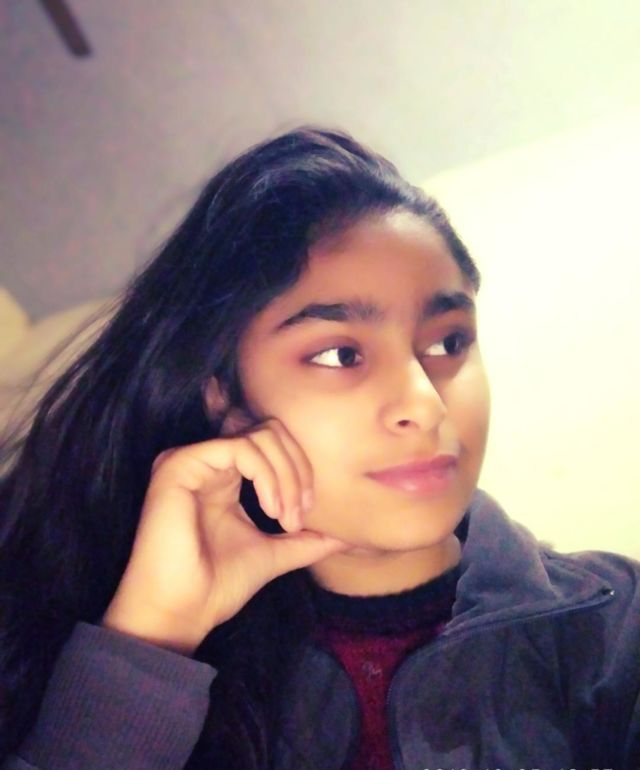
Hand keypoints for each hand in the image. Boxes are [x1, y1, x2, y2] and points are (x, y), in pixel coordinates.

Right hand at [102, 418, 349, 654]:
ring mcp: (191, 460)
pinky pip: (239, 447)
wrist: (183, 612)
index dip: (301, 469)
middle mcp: (207, 462)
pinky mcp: (180, 464)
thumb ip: (307, 539)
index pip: (274, 444)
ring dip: (286, 475)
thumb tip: (349, 535)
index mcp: (225, 476)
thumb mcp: (274, 553)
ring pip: (259, 435)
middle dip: (298, 468)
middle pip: (271, 431)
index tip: (309, 512)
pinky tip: (271, 508)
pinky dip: (266, 474)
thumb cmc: (218, 585)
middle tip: (300, 513)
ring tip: (286, 516)